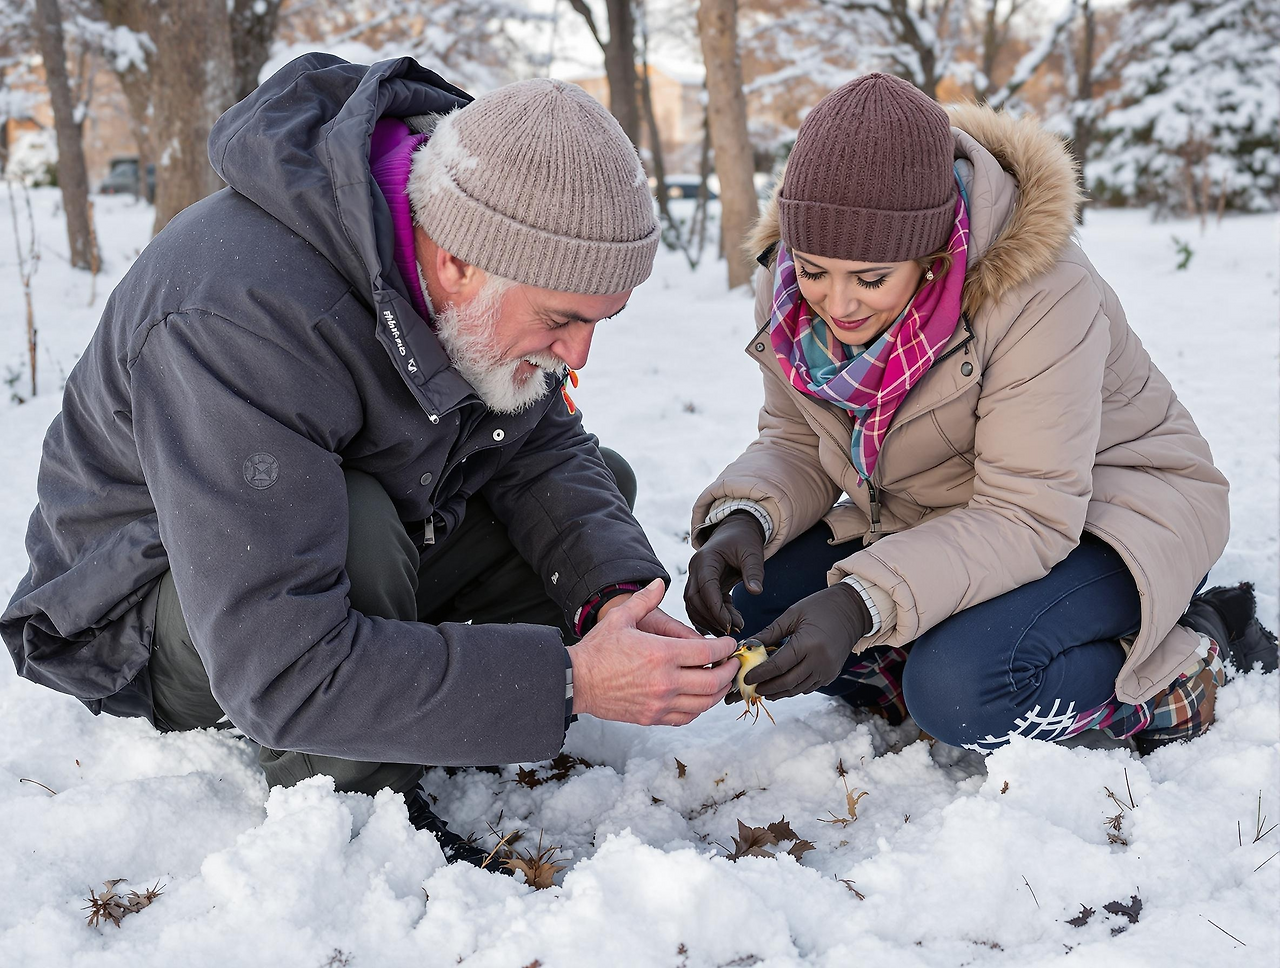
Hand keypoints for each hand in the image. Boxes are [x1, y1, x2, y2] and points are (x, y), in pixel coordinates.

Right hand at [569, 579, 739, 724]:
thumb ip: (644, 600)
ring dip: (719, 692)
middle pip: (713, 681)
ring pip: (703, 703)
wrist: (576, 681)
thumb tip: (659, 583)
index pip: (708, 653)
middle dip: (729, 672)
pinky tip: (700, 698)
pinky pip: (686, 717)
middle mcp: (665, 681)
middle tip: (733, 664)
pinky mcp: (652, 717)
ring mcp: (660, 703)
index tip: (730, 644)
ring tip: (722, 681)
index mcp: (662, 654)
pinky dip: (699, 708)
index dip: (725, 648)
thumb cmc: (597, 649)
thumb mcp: (621, 618)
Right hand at [684, 512, 765, 635]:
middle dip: (711, 618)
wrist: (737, 531)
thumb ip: (754, 571)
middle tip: (732, 631)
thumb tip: (756, 591)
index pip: (706, 588)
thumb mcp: (753, 552)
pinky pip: (699, 606)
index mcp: (705, 559)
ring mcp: (696, 578)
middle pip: (694, 599)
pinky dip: (709, 618)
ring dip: (709, 621)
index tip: (730, 625)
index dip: (716, 609)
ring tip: (731, 630)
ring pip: (693, 605)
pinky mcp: (702, 586)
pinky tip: (724, 627)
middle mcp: (695, 569)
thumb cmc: (745, 540)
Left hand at [742, 583, 870, 699]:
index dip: (760, 674)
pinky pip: (809, 687)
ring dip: (779, 691)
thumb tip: (749, 646)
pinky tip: (782, 686)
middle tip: (751, 688)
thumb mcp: (793, 615)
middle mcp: (820, 661)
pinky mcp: (831, 674)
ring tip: (763, 690)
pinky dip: (793, 688)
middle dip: (767, 687)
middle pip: (787, 682)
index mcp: (809, 644)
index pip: (778, 665)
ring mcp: (828, 670)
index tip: (745, 678)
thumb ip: (770, 633)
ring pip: (798, 689)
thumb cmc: (821, 607)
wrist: (853, 610)